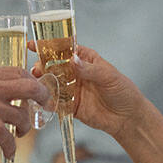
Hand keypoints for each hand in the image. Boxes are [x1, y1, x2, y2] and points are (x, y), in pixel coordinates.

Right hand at [0, 66, 49, 162]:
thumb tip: (18, 86)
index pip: (20, 72)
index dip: (33, 82)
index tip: (38, 91)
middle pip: (31, 88)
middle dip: (43, 97)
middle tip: (45, 105)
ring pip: (24, 117)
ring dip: (24, 128)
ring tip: (17, 133)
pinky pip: (12, 139)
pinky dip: (11, 148)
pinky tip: (7, 150)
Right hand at [30, 43, 146, 138]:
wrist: (128, 118)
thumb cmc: (123, 92)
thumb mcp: (109, 76)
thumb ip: (90, 69)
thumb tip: (72, 59)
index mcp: (86, 60)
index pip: (64, 49)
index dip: (49, 45)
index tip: (34, 44)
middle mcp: (76, 73)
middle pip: (54, 66)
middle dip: (42, 65)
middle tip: (36, 69)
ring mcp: (72, 90)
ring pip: (52, 83)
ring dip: (42, 82)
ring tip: (36, 82)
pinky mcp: (70, 106)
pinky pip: (55, 103)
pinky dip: (47, 101)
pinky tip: (41, 99)